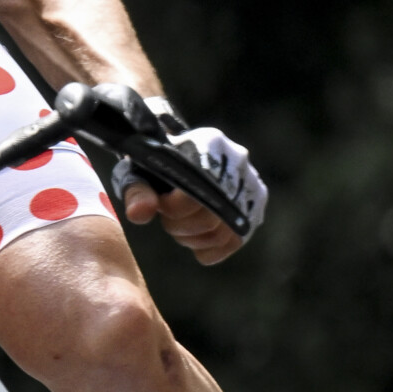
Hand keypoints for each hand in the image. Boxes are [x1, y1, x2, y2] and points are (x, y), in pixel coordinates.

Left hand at [115, 125, 266, 265]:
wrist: (178, 154)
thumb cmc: (156, 163)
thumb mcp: (140, 170)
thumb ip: (137, 191)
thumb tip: (139, 214)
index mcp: (209, 143)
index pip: (197, 192)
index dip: (173, 209)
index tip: (161, 205)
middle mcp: (237, 161)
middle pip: (209, 218)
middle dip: (180, 226)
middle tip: (168, 217)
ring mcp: (251, 185)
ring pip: (222, 234)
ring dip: (192, 238)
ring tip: (180, 224)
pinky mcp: (256, 207)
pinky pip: (232, 242)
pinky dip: (209, 247)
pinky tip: (195, 236)